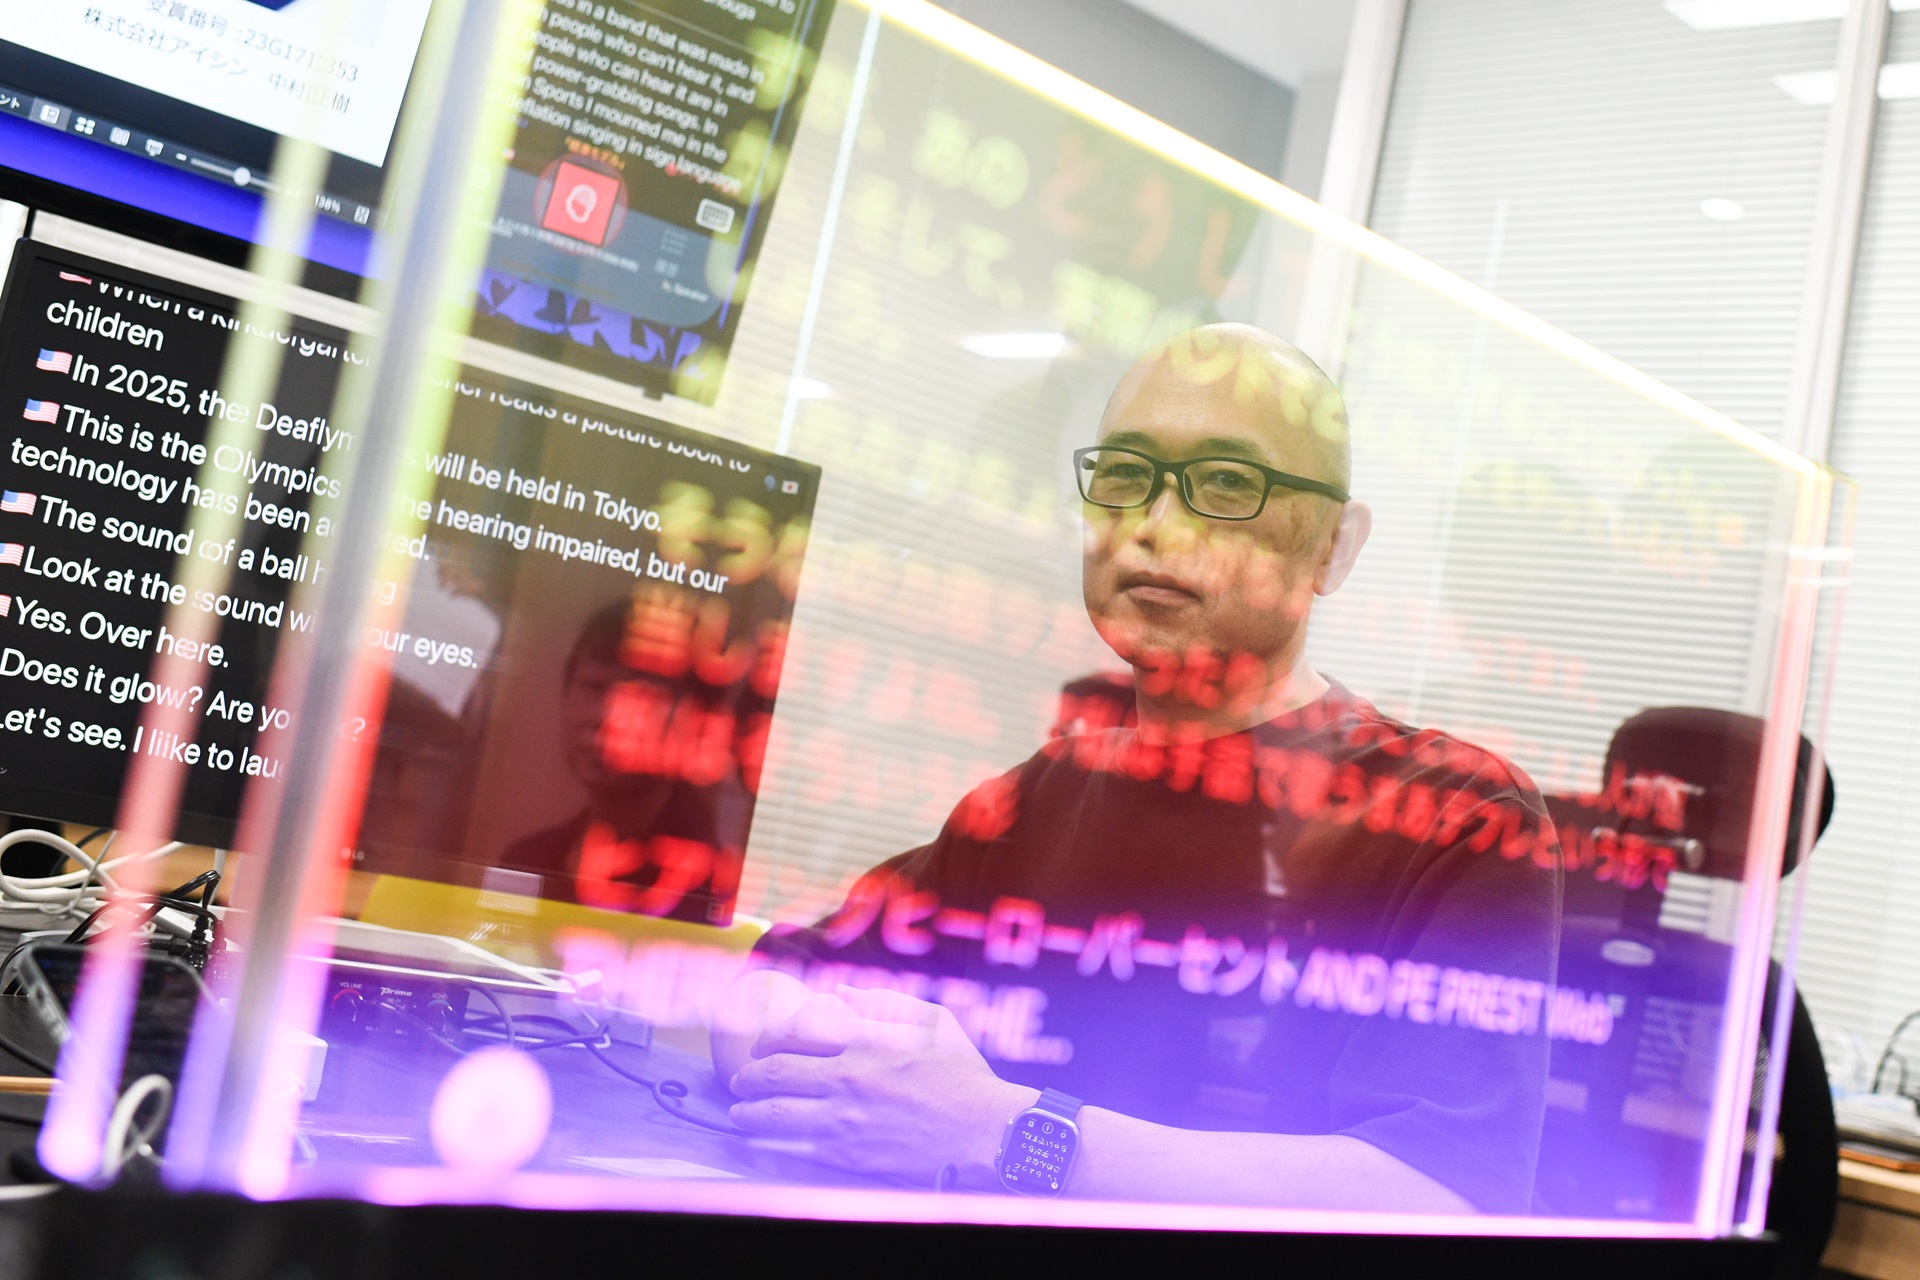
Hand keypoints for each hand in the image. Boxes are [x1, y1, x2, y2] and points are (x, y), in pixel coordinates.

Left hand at [727, 985, 1037, 1183]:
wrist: (983, 1131)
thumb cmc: (962, 1074)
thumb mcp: (931, 1021)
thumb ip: (882, 1002)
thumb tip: (841, 992)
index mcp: (866, 1040)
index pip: (796, 1030)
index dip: (769, 1037)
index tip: (763, 1045)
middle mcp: (848, 1077)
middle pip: (777, 1072)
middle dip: (750, 1074)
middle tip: (743, 1078)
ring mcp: (846, 1119)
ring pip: (777, 1112)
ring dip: (749, 1109)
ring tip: (740, 1108)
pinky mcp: (849, 1154)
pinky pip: (793, 1148)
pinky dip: (767, 1142)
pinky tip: (756, 1139)